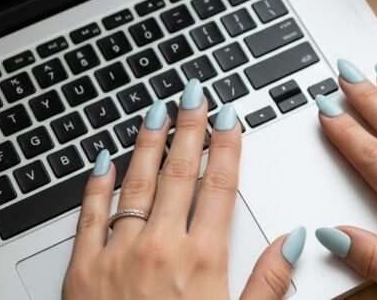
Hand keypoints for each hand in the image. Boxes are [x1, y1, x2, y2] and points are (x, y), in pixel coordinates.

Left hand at [63, 79, 305, 299]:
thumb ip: (269, 280)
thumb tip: (295, 240)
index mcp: (203, 260)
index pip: (219, 186)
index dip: (227, 146)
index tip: (229, 118)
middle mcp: (160, 248)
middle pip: (180, 173)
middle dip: (189, 128)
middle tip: (193, 95)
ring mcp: (117, 255)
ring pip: (136, 182)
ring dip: (148, 142)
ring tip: (156, 111)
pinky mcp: (80, 271)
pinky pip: (89, 215)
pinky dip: (98, 184)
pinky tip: (104, 161)